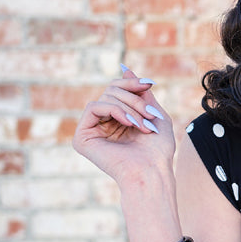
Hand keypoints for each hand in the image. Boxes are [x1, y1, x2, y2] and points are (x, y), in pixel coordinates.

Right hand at [73, 67, 174, 184]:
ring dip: (129, 108)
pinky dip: (114, 110)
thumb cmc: (158, 150)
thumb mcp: (155, 114)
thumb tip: (124, 69)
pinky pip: (94, 107)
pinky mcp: (82, 138)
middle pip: (111, 91)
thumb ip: (140, 93)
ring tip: (143, 126)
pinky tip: (128, 123)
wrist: (152, 172)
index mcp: (118, 121)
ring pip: (105, 98)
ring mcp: (91, 131)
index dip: (131, 84)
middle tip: (150, 115)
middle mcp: (103, 125)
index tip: (149, 83)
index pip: (117, 91)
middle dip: (134, 99)